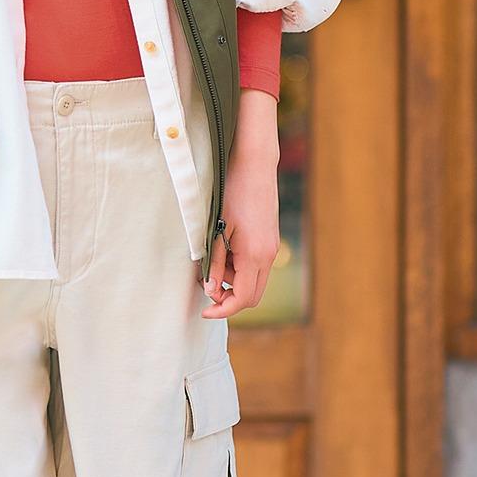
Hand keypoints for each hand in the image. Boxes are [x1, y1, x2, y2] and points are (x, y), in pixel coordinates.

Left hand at [201, 97, 279, 319]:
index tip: (205, 310)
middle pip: (252, 297)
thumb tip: (211, 290)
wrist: (255, 166)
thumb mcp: (217, 230)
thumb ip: (214, 263)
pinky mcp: (271, 241)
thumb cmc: (233, 193)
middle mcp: (268, 256)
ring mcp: (272, 248)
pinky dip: (240, 268)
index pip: (242, 299)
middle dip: (229, 298)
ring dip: (233, 280)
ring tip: (213, 257)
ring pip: (255, 282)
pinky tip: (225, 249)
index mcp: (255, 256)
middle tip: (207, 286)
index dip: (223, 309)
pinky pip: (257, 267)